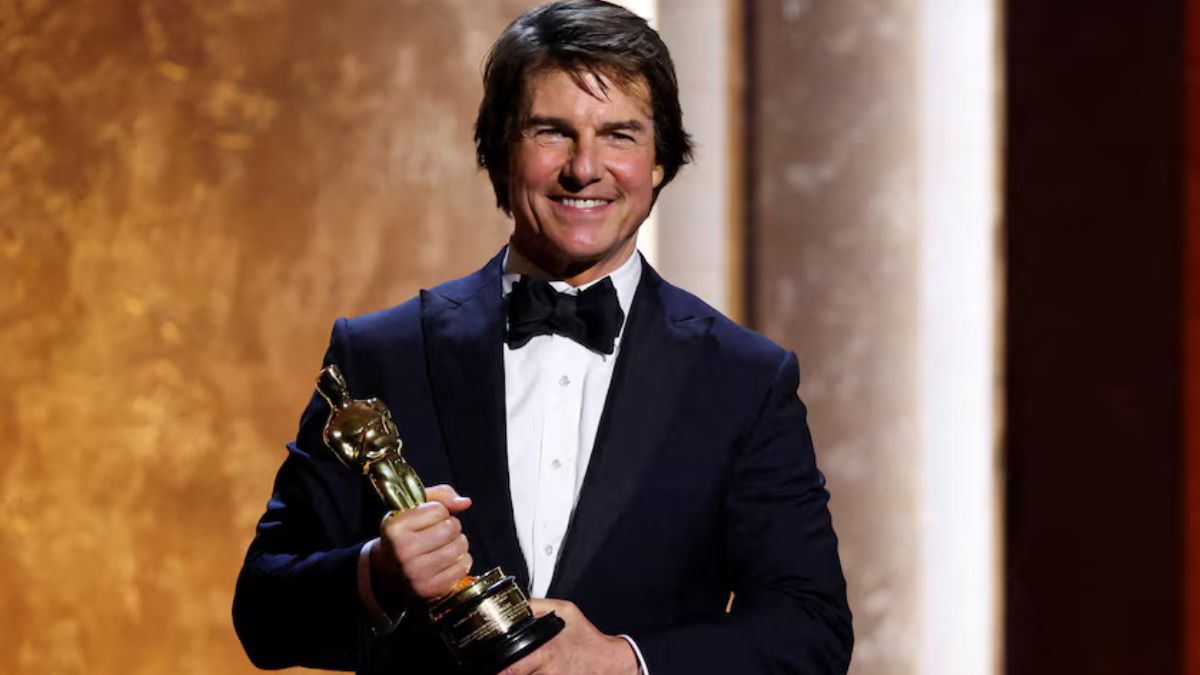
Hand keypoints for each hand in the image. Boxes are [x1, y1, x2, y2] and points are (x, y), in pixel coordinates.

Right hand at [369, 484, 472, 609]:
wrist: (385, 572)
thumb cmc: (402, 536)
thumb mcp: (410, 509)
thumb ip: (440, 496)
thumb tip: (465, 502)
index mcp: (395, 528)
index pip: (438, 510)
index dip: (438, 512)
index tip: (428, 519)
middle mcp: (403, 551)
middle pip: (452, 528)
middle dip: (451, 526)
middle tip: (440, 532)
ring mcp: (416, 573)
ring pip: (460, 547)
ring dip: (458, 543)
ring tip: (445, 545)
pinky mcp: (430, 589)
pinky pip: (463, 567)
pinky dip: (461, 561)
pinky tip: (448, 560)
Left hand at [500, 599, 638, 674]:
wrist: (609, 662)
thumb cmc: (587, 638)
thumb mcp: (566, 611)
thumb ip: (538, 606)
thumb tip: (515, 604)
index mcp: (546, 652)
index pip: (512, 668)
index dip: (498, 670)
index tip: (490, 666)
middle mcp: (549, 672)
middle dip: (505, 673)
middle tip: (500, 668)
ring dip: (521, 674)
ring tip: (523, 668)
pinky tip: (535, 671)